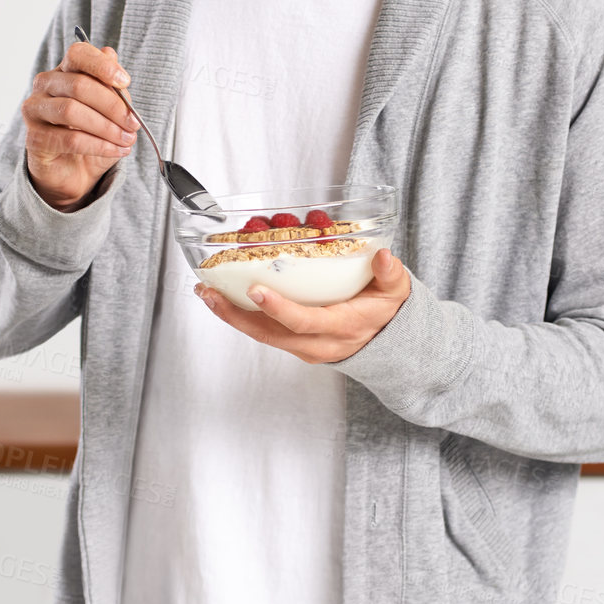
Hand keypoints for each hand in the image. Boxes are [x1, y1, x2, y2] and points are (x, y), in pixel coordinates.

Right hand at [22, 41, 138, 209]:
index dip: (102, 65)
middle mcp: (45, 85)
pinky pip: (70, 139)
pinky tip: (117, 150)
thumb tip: (112, 56)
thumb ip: (112, 87)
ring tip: (127, 139)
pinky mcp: (34, 138)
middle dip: (113, 106)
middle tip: (134, 122)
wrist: (75, 171)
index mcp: (65, 71)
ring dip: (107, 127)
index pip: (78, 54)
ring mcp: (35, 110)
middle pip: (79, 85)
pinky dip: (99, 146)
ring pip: (72, 111)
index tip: (126, 82)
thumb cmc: (93, 134)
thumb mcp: (111, 110)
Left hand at [194, 249, 410, 362]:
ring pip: (262, 336)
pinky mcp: (295, 345)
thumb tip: (383, 256)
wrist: (389, 346)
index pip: (305, 322)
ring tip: (207, 293)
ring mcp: (305, 348)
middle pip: (271, 334)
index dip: (279, 308)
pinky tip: (224, 299)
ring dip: (232, 316)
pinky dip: (242, 317)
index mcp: (342, 327)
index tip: (256, 289)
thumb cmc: (388, 312)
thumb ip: (391, 274)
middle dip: (236, 315)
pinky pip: (265, 334)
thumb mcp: (396, 292)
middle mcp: (319, 343)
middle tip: (211, 293)